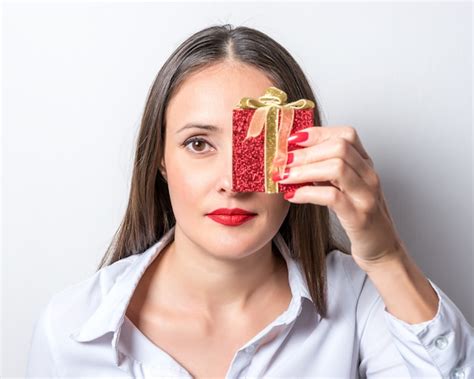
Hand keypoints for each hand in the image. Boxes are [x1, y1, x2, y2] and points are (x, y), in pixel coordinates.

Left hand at [272, 126, 406, 270]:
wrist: (380, 247)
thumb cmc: (357, 215)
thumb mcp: (344, 186)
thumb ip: (325, 170)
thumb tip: (293, 157)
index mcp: (365, 164)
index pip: (345, 135)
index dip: (317, 133)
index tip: (292, 139)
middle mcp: (369, 175)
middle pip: (338, 148)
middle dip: (305, 152)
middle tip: (281, 161)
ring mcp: (366, 195)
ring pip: (336, 168)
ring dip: (303, 170)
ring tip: (283, 177)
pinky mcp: (359, 216)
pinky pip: (332, 197)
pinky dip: (307, 193)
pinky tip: (292, 196)